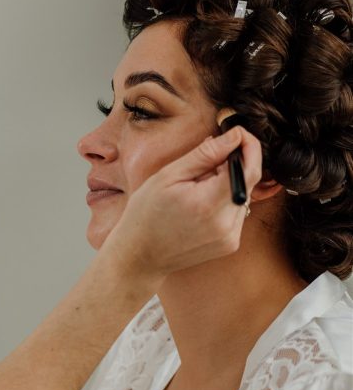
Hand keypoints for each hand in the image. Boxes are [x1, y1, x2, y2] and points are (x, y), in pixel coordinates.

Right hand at [102, 126, 261, 281]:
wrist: (140, 255)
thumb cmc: (146, 213)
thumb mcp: (168, 175)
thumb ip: (205, 155)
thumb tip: (233, 137)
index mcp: (208, 204)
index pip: (249, 169)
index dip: (249, 147)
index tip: (239, 134)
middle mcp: (225, 224)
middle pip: (247, 182)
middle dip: (232, 164)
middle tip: (205, 162)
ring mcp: (230, 237)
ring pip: (243, 196)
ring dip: (227, 183)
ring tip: (197, 187)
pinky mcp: (230, 244)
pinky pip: (237, 212)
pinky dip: (224, 201)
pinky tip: (200, 204)